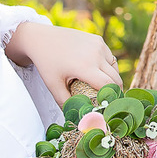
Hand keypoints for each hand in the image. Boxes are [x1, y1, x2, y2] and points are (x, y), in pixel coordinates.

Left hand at [6, 21, 120, 104]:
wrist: (42, 39)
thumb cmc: (47, 64)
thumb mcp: (53, 86)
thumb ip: (66, 103)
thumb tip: (77, 118)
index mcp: (85, 66)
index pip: (108, 85)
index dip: (112, 98)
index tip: (110, 107)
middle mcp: (95, 54)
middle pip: (115, 77)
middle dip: (115, 91)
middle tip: (110, 101)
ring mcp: (98, 45)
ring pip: (114, 67)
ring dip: (113, 78)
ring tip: (105, 88)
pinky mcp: (98, 39)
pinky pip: (109, 57)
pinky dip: (108, 67)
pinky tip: (100, 73)